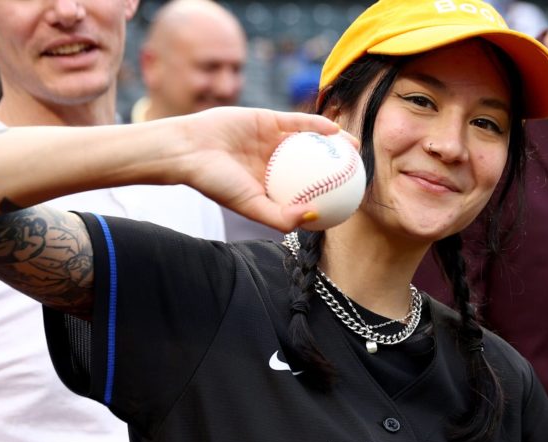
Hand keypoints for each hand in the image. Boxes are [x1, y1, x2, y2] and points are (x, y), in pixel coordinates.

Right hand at [168, 107, 347, 231]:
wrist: (188, 150)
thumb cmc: (217, 182)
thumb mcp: (251, 205)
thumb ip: (281, 217)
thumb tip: (315, 216)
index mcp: (271, 186)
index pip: (306, 192)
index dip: (329, 196)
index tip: (349, 201)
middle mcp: (275, 163)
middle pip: (314, 165)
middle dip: (337, 169)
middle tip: (359, 173)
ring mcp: (272, 140)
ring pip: (309, 141)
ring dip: (333, 143)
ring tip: (354, 147)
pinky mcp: (268, 119)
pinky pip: (297, 122)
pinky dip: (316, 124)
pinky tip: (334, 129)